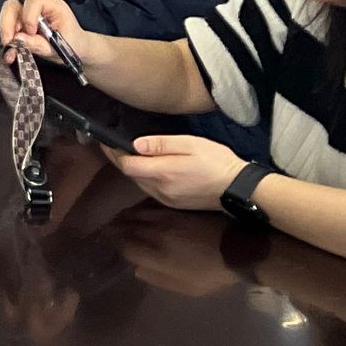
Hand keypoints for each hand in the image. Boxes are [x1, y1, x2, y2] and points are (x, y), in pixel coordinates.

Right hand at [0, 0, 104, 71]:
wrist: (77, 49)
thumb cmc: (74, 45)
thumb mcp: (60, 48)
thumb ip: (39, 44)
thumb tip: (17, 40)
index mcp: (54, 5)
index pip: (34, 0)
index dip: (28, 15)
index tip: (31, 33)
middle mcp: (39, 5)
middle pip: (14, 4)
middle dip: (8, 23)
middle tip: (8, 42)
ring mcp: (28, 12)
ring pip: (8, 13)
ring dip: (5, 30)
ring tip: (10, 47)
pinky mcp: (23, 21)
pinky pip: (8, 24)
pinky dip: (7, 36)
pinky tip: (11, 49)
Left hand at [107, 132, 241, 210]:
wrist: (239, 188)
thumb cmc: (216, 161)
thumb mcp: (190, 144)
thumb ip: (161, 144)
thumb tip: (135, 144)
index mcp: (164, 173)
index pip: (128, 165)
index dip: (114, 153)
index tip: (106, 141)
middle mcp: (161, 190)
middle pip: (131, 175)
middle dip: (120, 160)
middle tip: (113, 145)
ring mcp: (168, 200)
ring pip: (140, 184)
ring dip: (132, 170)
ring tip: (128, 154)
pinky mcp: (175, 204)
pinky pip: (151, 190)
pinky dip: (144, 178)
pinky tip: (148, 168)